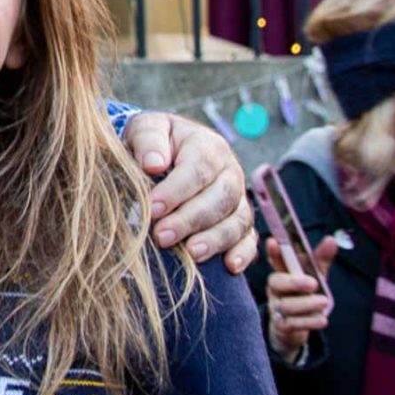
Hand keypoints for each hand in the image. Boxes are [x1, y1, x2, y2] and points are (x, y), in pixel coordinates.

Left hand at [124, 112, 251, 269]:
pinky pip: (248, 238)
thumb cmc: (152, 144)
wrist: (164, 153)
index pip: (198, 168)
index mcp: (207, 146)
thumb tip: (153, 164)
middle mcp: (229, 172)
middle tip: (162, 236)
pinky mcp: (240, 221)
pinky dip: (243, 252)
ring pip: (237, 220)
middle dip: (191, 219)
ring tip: (191, 254)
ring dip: (215, 239)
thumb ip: (147, 139)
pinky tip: (230, 266)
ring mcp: (238, 198)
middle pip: (221, 197)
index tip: (153, 208)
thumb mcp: (146, 128)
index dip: (176, 190)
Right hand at [264, 235, 340, 356]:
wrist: (295, 328)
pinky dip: (308, 321)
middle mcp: (275, 290)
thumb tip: (331, 240)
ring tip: (324, 302)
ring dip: (306, 303)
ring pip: (286, 305)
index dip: (273, 252)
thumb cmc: (305, 295)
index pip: (276, 260)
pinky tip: (322, 319)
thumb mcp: (315, 276)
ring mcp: (276, 308)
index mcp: (282, 273)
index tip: (273, 242)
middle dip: (294, 282)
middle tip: (313, 283)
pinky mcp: (282, 326)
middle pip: (276, 282)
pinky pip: (292, 323)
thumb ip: (321, 260)